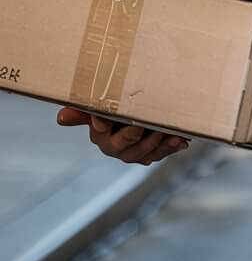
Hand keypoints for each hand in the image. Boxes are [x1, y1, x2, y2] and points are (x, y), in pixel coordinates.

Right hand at [57, 107, 188, 164]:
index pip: (100, 130)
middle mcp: (115, 147)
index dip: (103, 124)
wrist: (139, 109)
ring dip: (157, 144)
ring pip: (144, 154)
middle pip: (124, 148)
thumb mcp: (102, 105)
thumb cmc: (115, 106)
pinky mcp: (150, 153)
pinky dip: (171, 147)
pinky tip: (181, 141)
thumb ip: (85, 111)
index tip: (106, 121)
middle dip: (135, 138)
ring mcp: (133, 152)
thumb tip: (61, 118)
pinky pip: (159, 154)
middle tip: (145, 127)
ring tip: (170, 134)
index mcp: (100, 134)